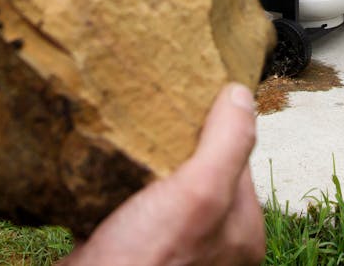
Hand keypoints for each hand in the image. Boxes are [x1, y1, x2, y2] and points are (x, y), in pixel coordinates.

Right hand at [60, 83, 265, 265]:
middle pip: (196, 172)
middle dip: (172, 146)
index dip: (212, 127)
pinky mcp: (129, 250)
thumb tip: (241, 96)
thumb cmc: (144, 264)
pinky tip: (102, 174)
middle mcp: (211, 244)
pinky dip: (114, 186)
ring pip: (160, 189)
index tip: (186, 104)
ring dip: (140, 165)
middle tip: (148, 121)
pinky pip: (128, 206)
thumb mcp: (197, 195)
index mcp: (240, 232)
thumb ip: (226, 146)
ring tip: (123, 143)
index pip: (235, 159)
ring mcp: (169, 250)